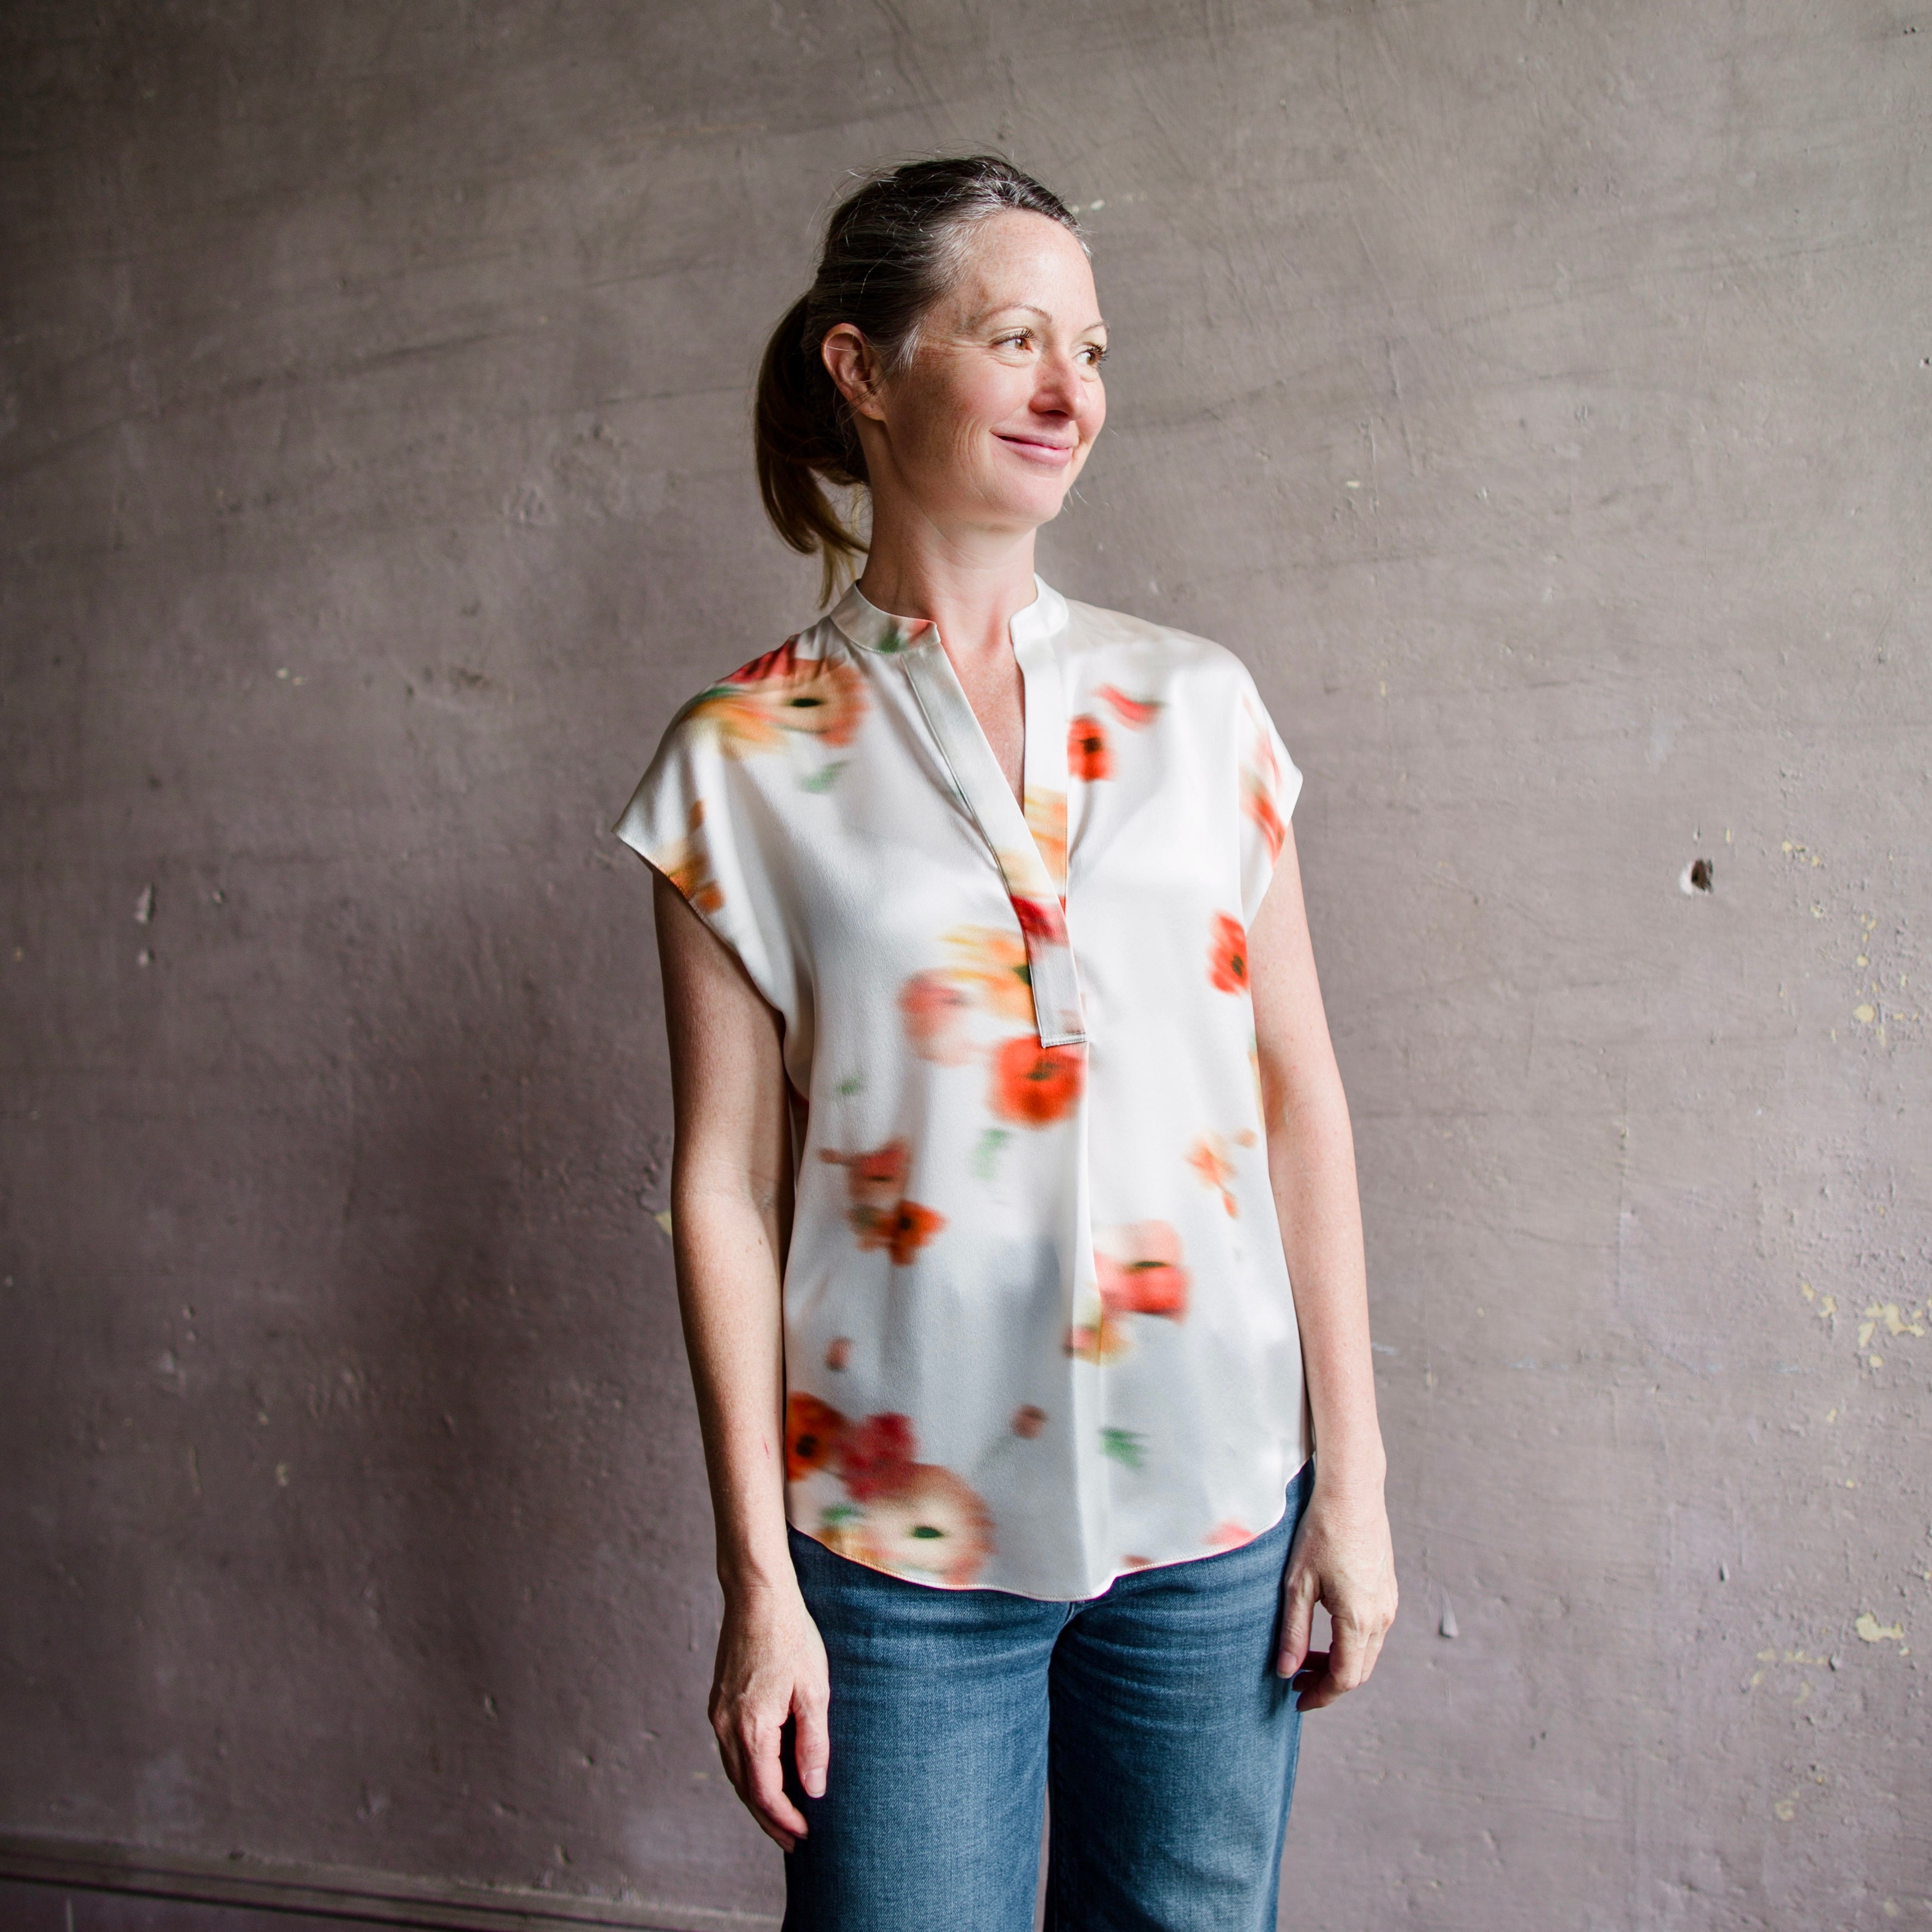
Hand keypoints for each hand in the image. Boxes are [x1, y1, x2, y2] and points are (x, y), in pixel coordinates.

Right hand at [708, 1582, 830, 1851]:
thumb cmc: (792, 1637)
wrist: (757, 1595)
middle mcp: (726, 1726)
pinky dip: (747, 1772)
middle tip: (792, 1842)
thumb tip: (814, 1789)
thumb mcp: (814, 1690)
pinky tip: (765, 1773)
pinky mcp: (718, 1702)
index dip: (785, 1819)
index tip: (805, 1835)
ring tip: (781, 1817)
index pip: (765, 1793)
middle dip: (769, 1819)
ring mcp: (718, 1713)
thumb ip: (814, 1743)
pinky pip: (730, 1751)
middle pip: (745, 1789)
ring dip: (756, 1798)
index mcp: (751, 1727)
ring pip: (734, 1772)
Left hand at [1275, 1477, 1396, 1709]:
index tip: (1298, 1700)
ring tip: (1306, 1657)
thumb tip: (1285, 1672)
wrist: (1352, 1493)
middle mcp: (1381, 1616)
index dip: (1321, 1696)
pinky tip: (1325, 1631)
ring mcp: (1388, 1603)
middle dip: (1328, 1683)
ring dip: (1339, 1662)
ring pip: (1367, 1652)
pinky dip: (1350, 1643)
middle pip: (1359, 1671)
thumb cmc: (1321, 1533)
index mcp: (1359, 1620)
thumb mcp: (1298, 1585)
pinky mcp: (1387, 1590)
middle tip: (1296, 1679)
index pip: (1344, 1679)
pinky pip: (1373, 1631)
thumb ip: (1293, 1632)